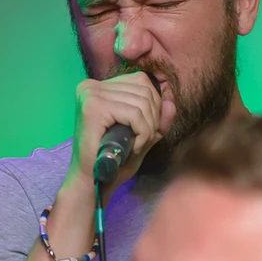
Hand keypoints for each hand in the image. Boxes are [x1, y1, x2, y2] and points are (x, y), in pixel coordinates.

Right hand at [68, 72, 175, 190]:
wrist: (92, 180)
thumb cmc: (115, 159)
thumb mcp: (142, 135)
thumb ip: (157, 119)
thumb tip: (171, 103)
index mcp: (99, 87)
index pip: (141, 80)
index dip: (154, 104)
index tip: (147, 129)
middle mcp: (91, 85)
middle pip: (144, 90)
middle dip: (153, 119)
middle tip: (142, 141)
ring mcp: (90, 94)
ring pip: (142, 103)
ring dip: (149, 129)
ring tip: (137, 146)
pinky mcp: (94, 107)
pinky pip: (134, 114)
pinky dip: (143, 133)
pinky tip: (133, 147)